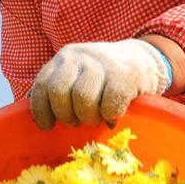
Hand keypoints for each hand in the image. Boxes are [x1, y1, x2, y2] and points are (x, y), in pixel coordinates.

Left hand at [29, 39, 171, 129]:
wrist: (144, 58)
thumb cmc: (104, 77)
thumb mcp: (78, 76)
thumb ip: (60, 91)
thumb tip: (40, 119)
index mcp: (64, 58)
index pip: (42, 85)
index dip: (41, 110)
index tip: (48, 126)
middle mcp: (79, 56)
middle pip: (59, 92)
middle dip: (66, 115)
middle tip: (77, 122)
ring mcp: (102, 63)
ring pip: (83, 99)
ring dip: (89, 117)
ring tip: (97, 118)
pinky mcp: (124, 75)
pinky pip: (109, 105)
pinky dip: (109, 116)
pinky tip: (113, 114)